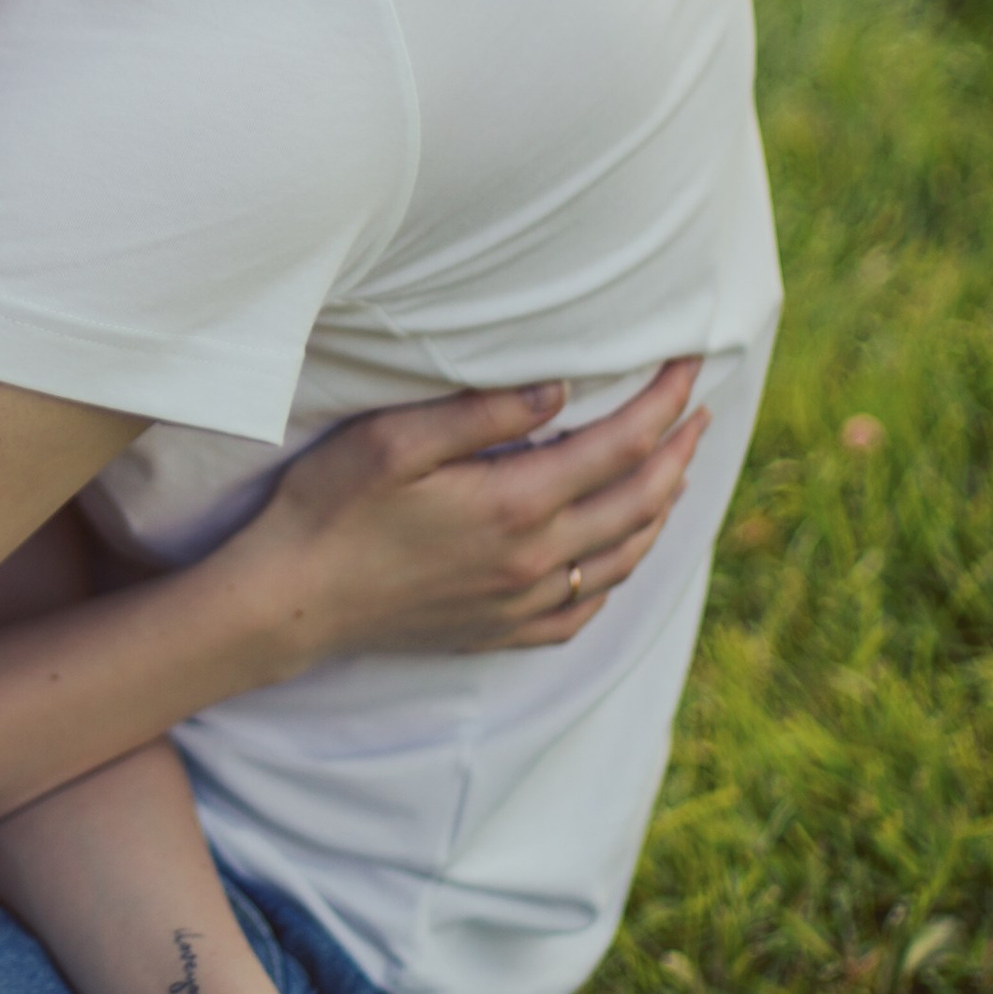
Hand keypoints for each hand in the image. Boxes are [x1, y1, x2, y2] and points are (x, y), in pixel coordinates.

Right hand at [192, 359, 709, 683]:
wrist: (293, 602)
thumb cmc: (331, 508)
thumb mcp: (394, 439)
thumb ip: (483, 413)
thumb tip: (561, 386)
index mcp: (517, 504)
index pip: (621, 444)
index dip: (663, 400)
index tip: (687, 362)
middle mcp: (537, 560)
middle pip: (641, 501)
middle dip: (679, 450)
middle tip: (699, 410)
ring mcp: (523, 602)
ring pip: (625, 556)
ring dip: (662, 507)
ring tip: (675, 470)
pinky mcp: (503, 631)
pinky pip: (588, 609)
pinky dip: (619, 573)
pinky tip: (618, 553)